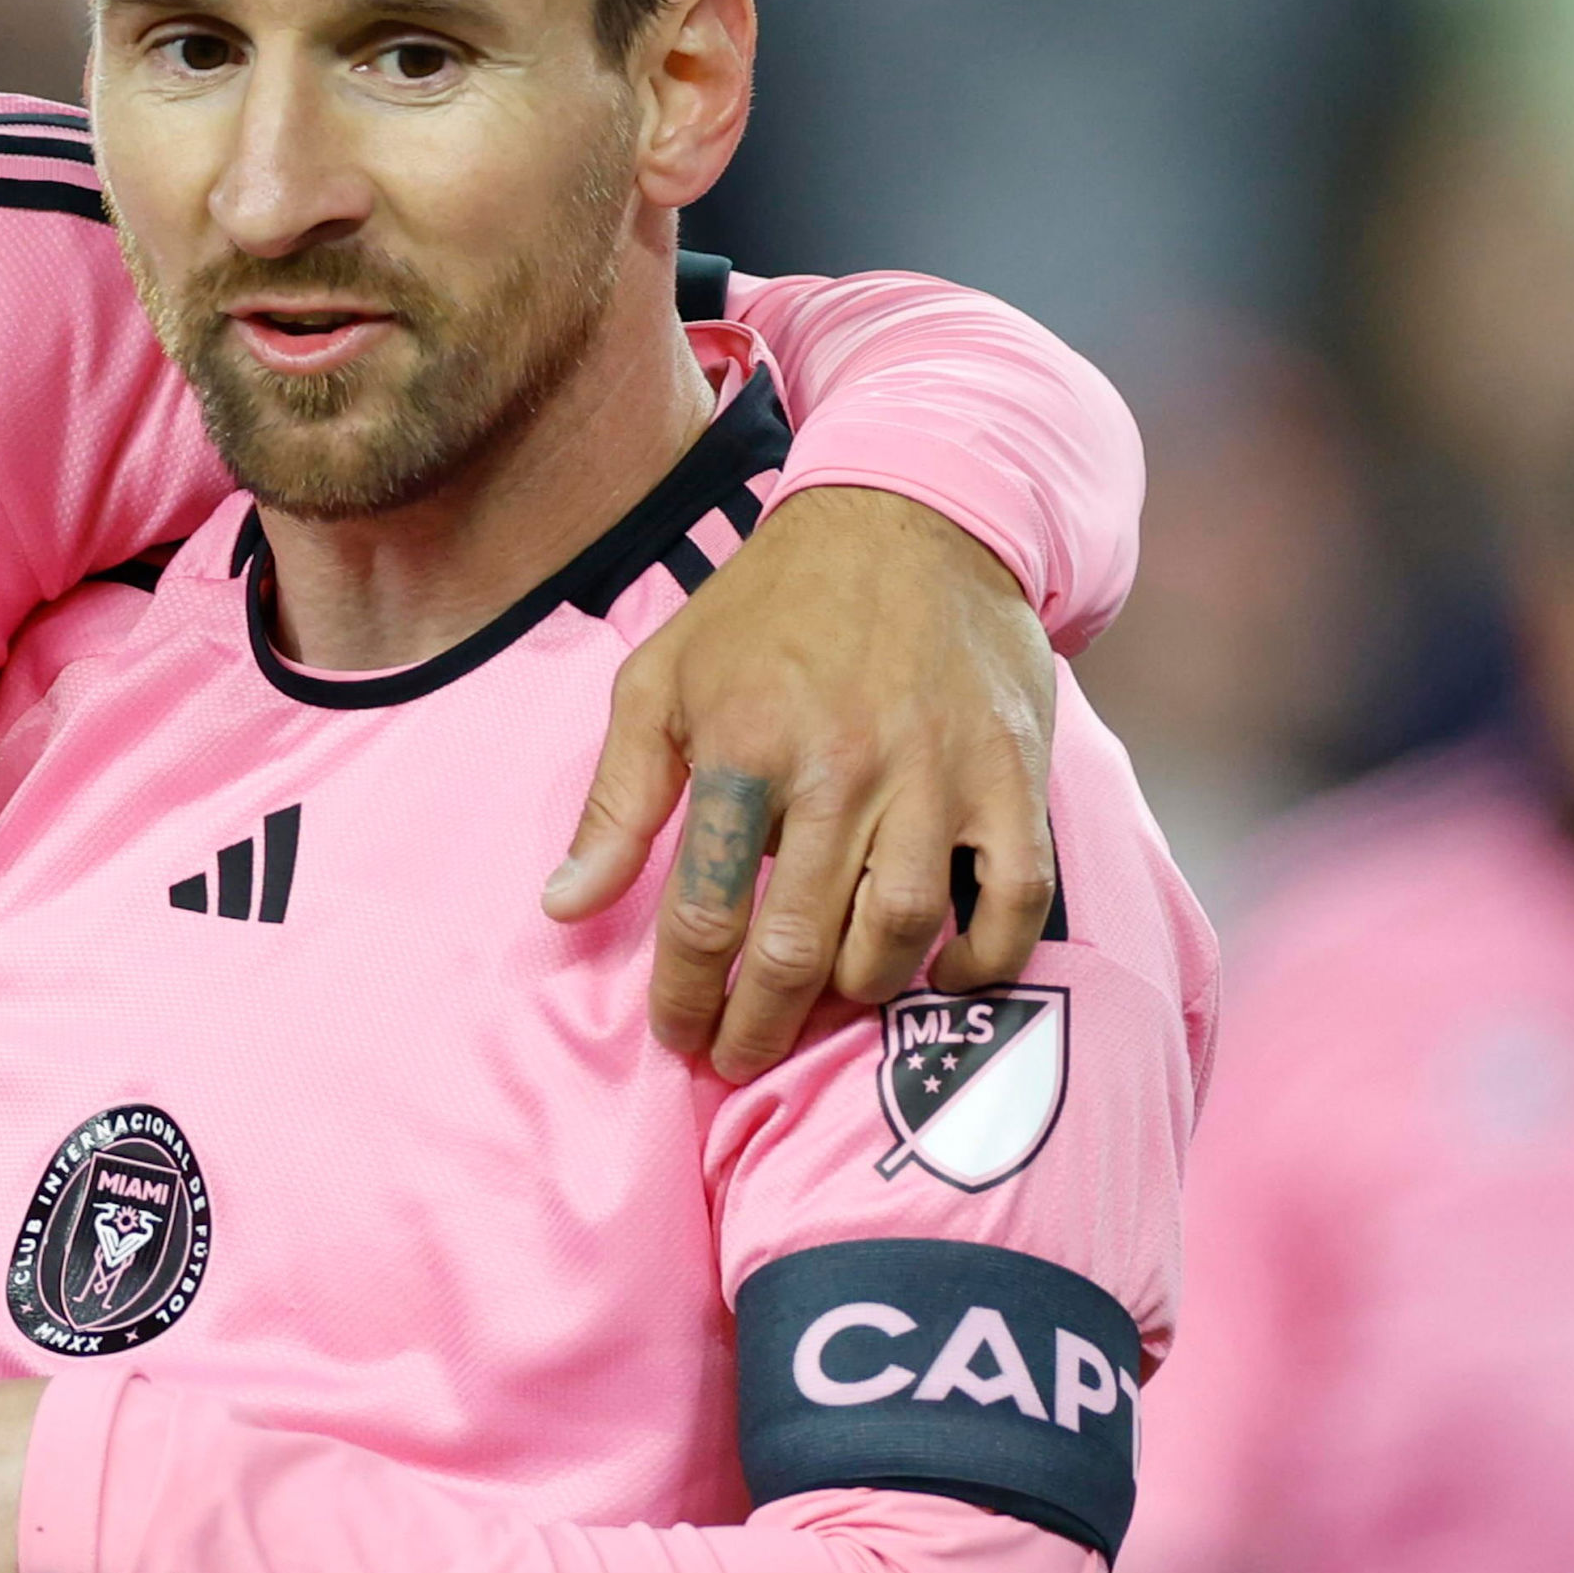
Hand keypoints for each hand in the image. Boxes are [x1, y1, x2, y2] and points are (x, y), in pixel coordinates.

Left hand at [543, 486, 1057, 1077]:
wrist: (912, 516)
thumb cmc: (769, 607)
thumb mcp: (662, 680)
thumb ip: (616, 801)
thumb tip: (563, 906)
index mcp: (744, 745)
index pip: (705, 913)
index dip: (688, 995)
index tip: (680, 1035)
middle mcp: (842, 769)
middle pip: (797, 947)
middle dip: (759, 1024)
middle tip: (739, 1056)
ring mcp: (935, 776)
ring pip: (895, 936)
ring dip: (854, 997)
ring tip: (821, 1012)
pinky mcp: (1011, 777)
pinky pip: (1009, 902)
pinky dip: (979, 958)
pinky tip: (940, 974)